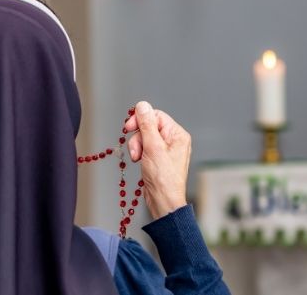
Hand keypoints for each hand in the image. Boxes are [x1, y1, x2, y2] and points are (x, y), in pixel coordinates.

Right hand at [124, 101, 190, 219]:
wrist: (163, 201)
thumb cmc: (163, 178)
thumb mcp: (153, 147)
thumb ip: (147, 124)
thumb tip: (142, 105)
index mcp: (177, 134)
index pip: (156, 116)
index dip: (140, 120)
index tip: (128, 127)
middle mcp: (174, 140)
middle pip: (148, 126)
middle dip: (138, 137)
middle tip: (135, 150)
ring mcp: (166, 150)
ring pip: (144, 137)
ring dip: (137, 146)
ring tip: (137, 159)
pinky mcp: (158, 158)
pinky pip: (145, 148)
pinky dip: (139, 153)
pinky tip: (138, 162)